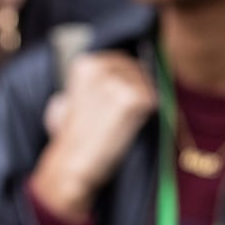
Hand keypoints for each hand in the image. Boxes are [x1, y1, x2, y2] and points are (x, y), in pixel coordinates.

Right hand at [28, 53, 156, 222]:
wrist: (71, 164)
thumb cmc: (72, 138)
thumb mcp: (71, 100)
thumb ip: (91, 84)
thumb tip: (117, 77)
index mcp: (85, 64)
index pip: (121, 61)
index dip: (128, 78)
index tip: (124, 95)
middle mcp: (101, 67)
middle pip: (137, 70)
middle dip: (138, 88)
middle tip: (126, 113)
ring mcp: (118, 82)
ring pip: (147, 85)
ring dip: (143, 103)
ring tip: (122, 122)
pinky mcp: (133, 99)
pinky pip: (153, 100)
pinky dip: (147, 114)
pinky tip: (130, 126)